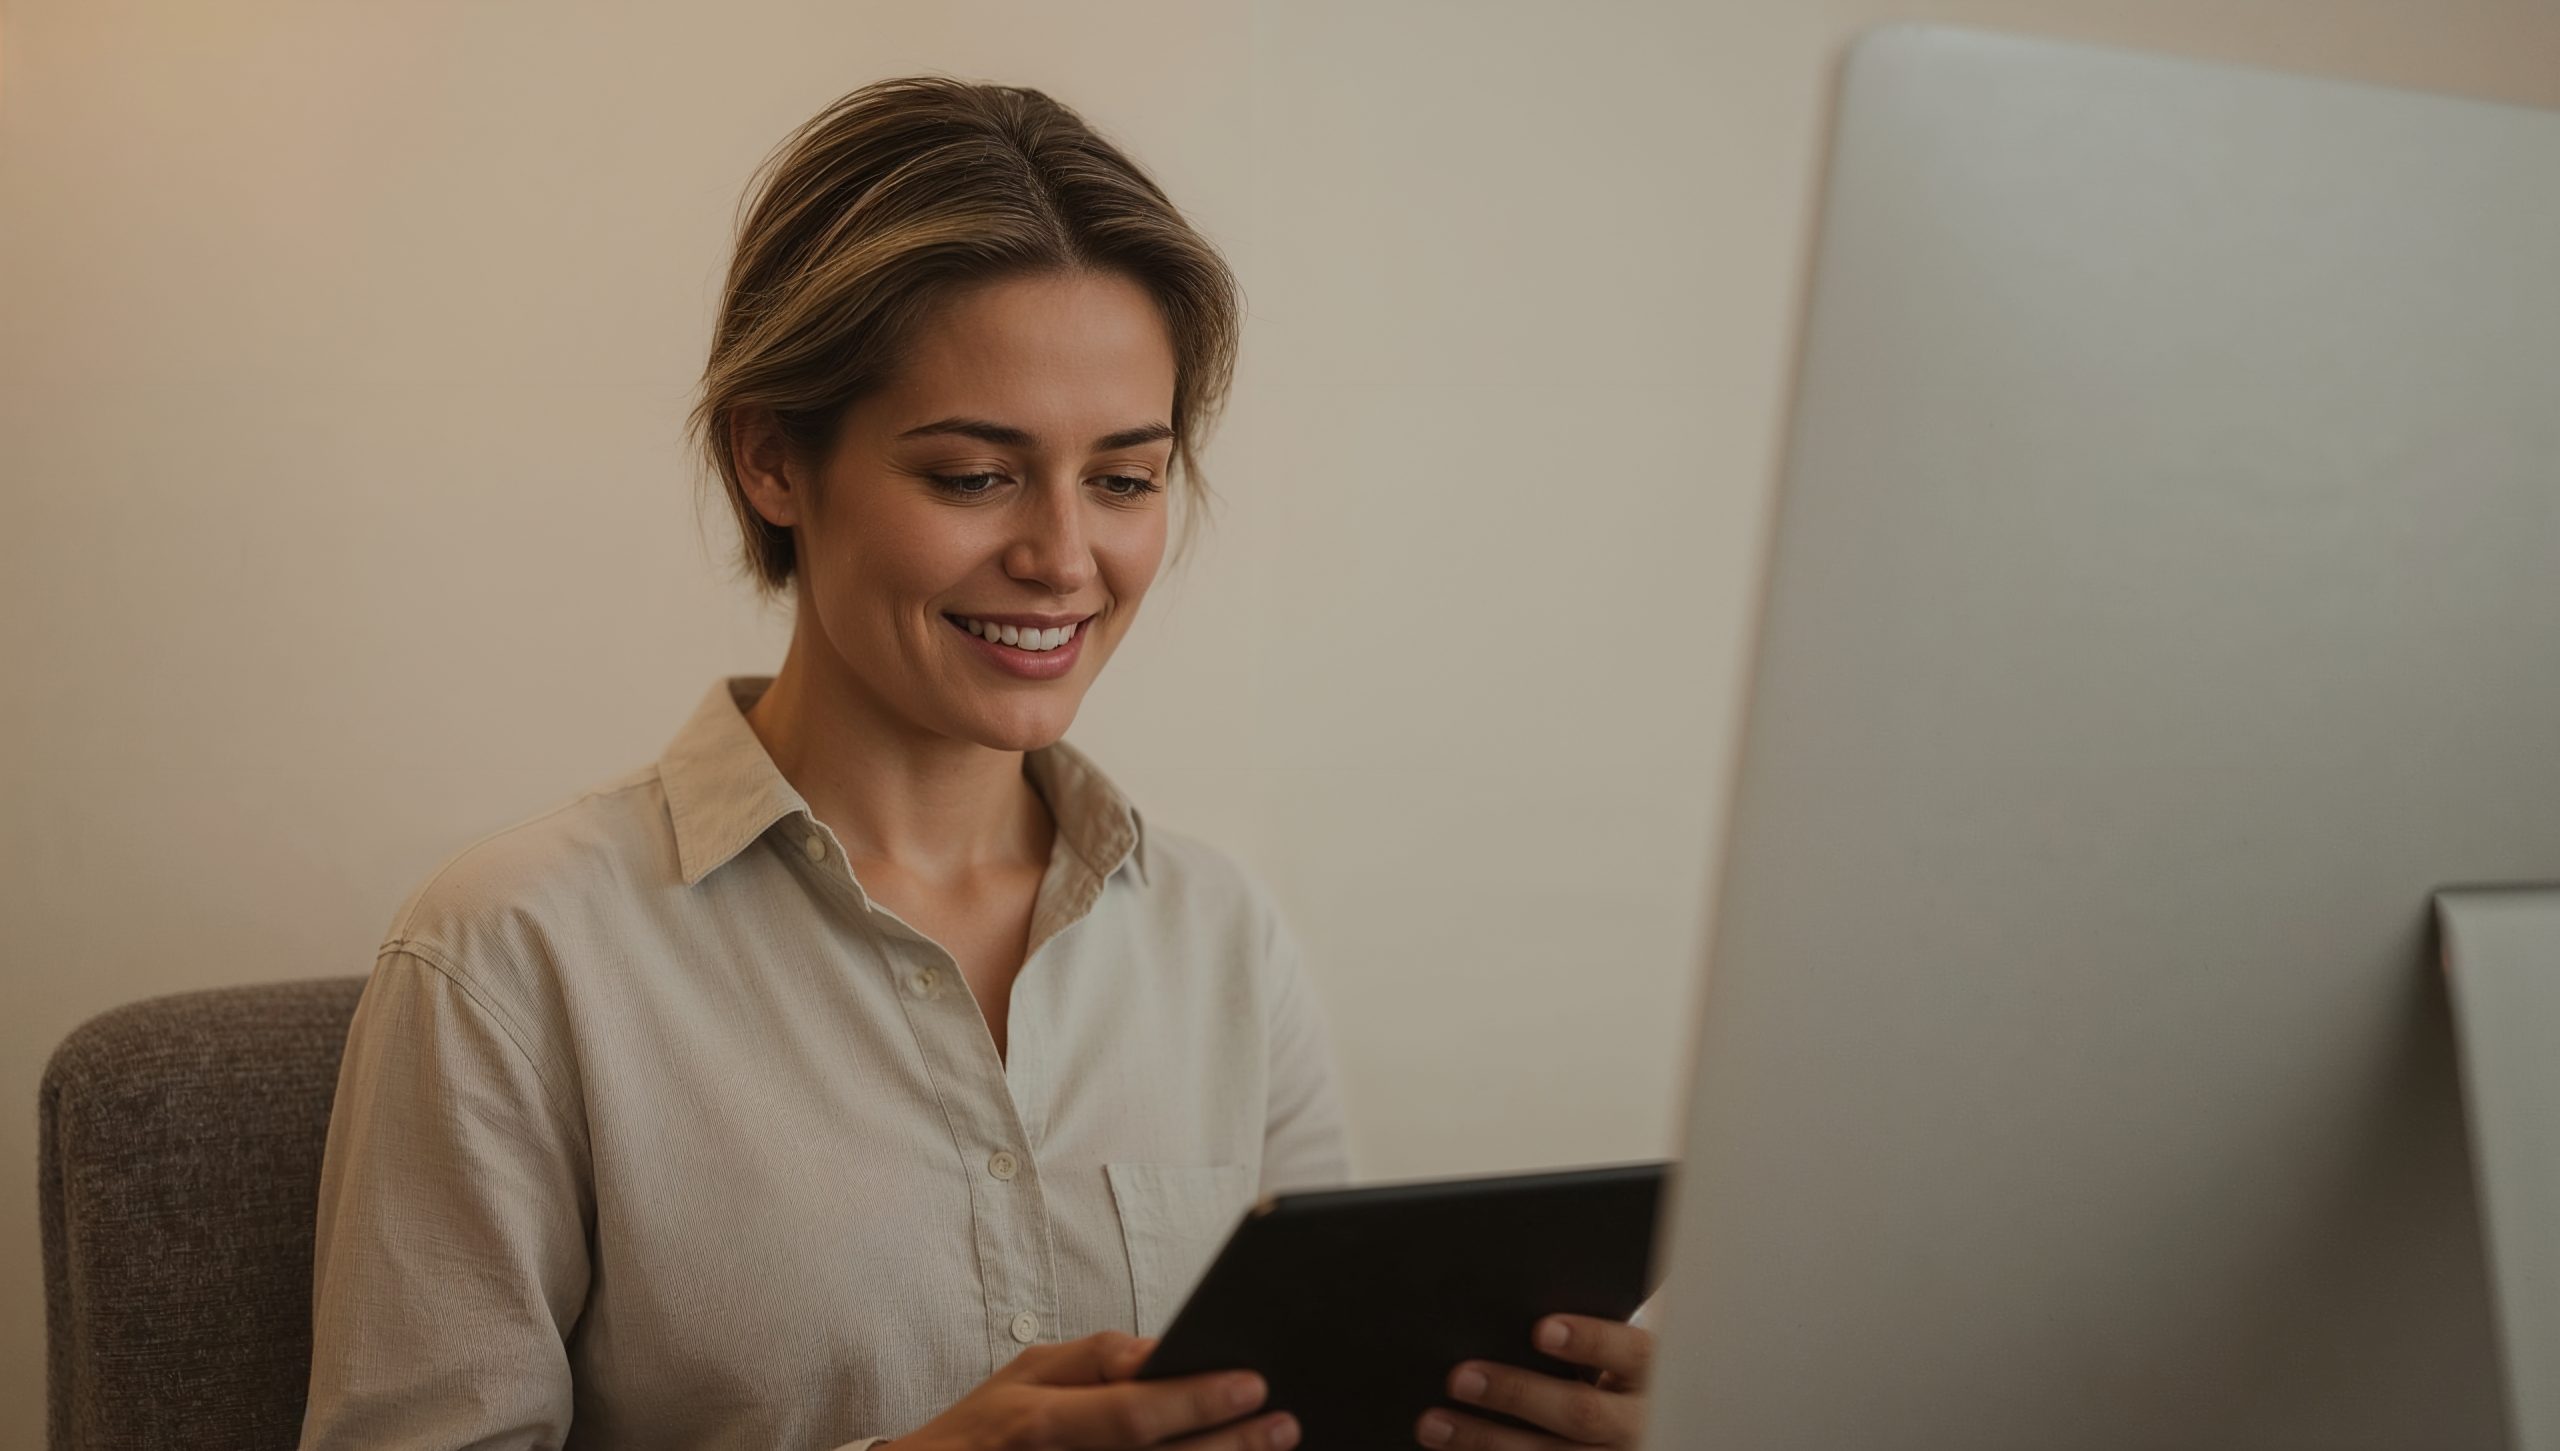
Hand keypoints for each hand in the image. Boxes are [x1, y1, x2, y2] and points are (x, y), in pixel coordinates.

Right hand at [897, 1331, 1299, 1450]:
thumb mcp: (1026, 1374)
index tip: (1253, 1383)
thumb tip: (1160, 1348)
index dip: (1196, 1401)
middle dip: (1229, 1445)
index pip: (1132, 1413)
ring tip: (1268, 1450)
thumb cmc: (987, 1430)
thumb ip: (1095, 1359)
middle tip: (1283, 1423)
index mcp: (1040, 1423)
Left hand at [1415, 1314, 1651, 1448]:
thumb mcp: (1625, 1338)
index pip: (1627, 1351)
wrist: (1644, 1418)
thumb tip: (1543, 1266)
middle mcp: (1636, 1421)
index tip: (1541, 1329)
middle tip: (1461, 1376)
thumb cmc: (1619, 1362)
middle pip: (1580, 1412)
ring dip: (1484, 1440)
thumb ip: (1599, 1315)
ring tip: (1434, 1423)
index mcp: (1651, 1369)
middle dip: (1516, 1393)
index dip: (1588, 1340)